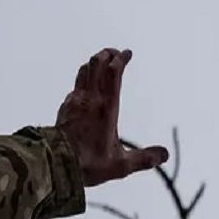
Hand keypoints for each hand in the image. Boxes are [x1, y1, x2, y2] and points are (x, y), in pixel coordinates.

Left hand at [56, 48, 168, 186]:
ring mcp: (75, 101)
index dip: (121, 59)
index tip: (128, 53)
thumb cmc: (87, 164)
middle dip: (107, 54)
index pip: (114, 73)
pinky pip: (76, 85)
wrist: (54, 164)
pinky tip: (87, 87)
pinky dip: (84, 78)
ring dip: (95, 62)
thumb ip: (144, 159)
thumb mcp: (120, 165)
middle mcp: (90, 99)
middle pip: (97, 63)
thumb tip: (164, 155)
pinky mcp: (65, 107)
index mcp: (107, 108)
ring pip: (84, 70)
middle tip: (116, 53)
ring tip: (103, 62)